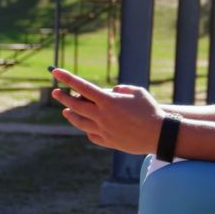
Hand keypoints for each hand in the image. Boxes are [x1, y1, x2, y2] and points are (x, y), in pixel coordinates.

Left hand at [50, 67, 164, 154]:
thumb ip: (121, 89)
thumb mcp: (137, 92)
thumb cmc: (150, 110)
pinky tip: (85, 125)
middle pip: (75, 105)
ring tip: (66, 110)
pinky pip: (91, 134)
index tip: (55, 72)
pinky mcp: (107, 141)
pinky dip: (87, 128)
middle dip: (63, 97)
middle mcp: (102, 115)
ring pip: (79, 122)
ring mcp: (103, 130)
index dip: (67, 78)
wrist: (158, 135)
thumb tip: (111, 92)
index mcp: (108, 101)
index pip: (82, 87)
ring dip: (71, 114)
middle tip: (55, 92)